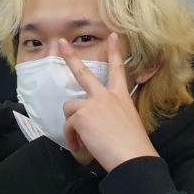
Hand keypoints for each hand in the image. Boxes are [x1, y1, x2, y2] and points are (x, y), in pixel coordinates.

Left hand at [59, 33, 158, 172]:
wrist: (133, 157)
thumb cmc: (133, 146)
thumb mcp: (127, 123)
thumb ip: (111, 116)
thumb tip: (94, 124)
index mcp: (121, 97)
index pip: (118, 70)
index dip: (115, 52)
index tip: (113, 36)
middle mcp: (106, 96)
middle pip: (84, 73)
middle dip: (70, 57)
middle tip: (60, 43)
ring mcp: (92, 103)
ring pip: (70, 107)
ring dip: (72, 124)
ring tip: (82, 140)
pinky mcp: (81, 115)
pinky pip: (68, 125)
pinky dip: (71, 137)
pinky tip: (80, 147)